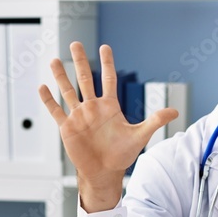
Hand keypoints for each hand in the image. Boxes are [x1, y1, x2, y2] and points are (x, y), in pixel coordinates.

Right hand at [38, 42, 176, 211]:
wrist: (105, 172)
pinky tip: (42, 88)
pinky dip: (49, 100)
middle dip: (80, 61)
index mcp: (110, 106)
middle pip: (85, 79)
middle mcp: (93, 108)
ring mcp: (79, 116)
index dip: (107, 63)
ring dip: (61, 76)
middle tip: (75, 43)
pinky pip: (56, 111)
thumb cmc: (121, 155)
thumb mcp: (140, 136)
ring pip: (68, 91)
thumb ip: (155, 121)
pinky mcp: (68, 127)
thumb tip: (175, 112)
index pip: (108, 79)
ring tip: (53, 60)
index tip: (104, 47)